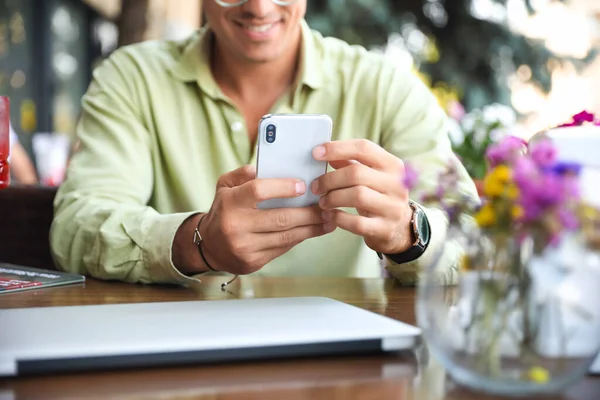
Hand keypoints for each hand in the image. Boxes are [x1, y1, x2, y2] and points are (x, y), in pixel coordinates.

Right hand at [192, 165, 334, 274]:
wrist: (208, 246)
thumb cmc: (224, 210)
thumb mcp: (225, 186)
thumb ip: (244, 173)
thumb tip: (268, 167)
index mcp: (230, 202)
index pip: (259, 191)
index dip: (283, 188)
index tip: (303, 186)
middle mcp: (236, 226)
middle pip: (281, 218)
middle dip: (309, 213)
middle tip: (326, 205)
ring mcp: (245, 246)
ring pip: (286, 236)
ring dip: (312, 228)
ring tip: (328, 220)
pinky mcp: (253, 262)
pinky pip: (283, 248)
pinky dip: (300, 238)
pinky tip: (313, 231)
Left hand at [311, 139, 413, 254]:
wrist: (398, 228)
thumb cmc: (378, 196)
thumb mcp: (369, 176)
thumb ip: (349, 163)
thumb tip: (323, 152)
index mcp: (392, 164)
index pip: (363, 148)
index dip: (337, 148)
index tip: (316, 153)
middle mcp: (397, 184)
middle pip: (356, 173)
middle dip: (330, 179)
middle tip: (316, 187)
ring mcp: (393, 207)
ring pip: (357, 195)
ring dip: (333, 198)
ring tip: (322, 202)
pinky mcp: (385, 228)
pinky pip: (357, 222)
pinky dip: (339, 218)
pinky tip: (330, 216)